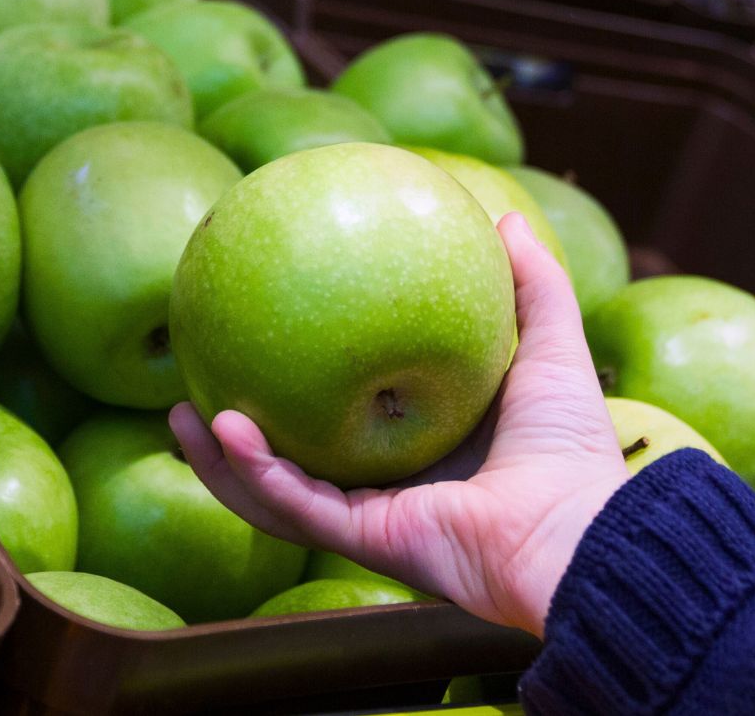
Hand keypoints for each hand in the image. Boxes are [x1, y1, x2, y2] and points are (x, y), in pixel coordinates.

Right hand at [170, 213, 628, 636]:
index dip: (301, 377)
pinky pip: (294, 504)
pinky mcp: (366, 539)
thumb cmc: (571, 445)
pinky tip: (222, 431)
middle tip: (198, 376)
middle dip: (237, 427)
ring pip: (273, 490)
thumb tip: (503, 215)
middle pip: (292, 456)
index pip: (345, 411)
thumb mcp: (547, 344)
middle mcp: (389, 486)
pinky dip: (254, 472)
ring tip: (178, 414)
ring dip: (220, 459)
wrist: (576, 527)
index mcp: (424, 447)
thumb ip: (530, 284)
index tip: (267, 331)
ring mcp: (372, 517)